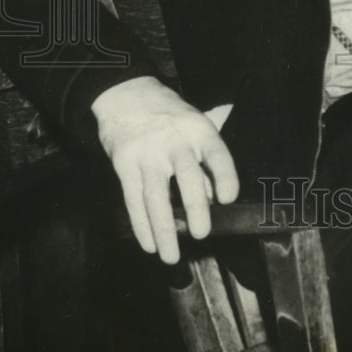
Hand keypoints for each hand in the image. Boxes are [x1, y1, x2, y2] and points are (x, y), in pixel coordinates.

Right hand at [92, 76, 237, 262]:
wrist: (126, 95)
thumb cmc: (171, 115)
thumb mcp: (197, 122)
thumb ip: (209, 155)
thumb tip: (218, 195)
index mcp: (198, 129)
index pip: (217, 153)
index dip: (224, 175)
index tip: (228, 199)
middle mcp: (174, 141)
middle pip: (186, 177)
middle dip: (195, 208)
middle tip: (202, 234)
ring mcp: (147, 153)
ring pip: (156, 197)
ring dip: (164, 230)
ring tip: (172, 256)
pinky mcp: (124, 164)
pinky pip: (133, 199)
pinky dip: (141, 225)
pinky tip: (149, 244)